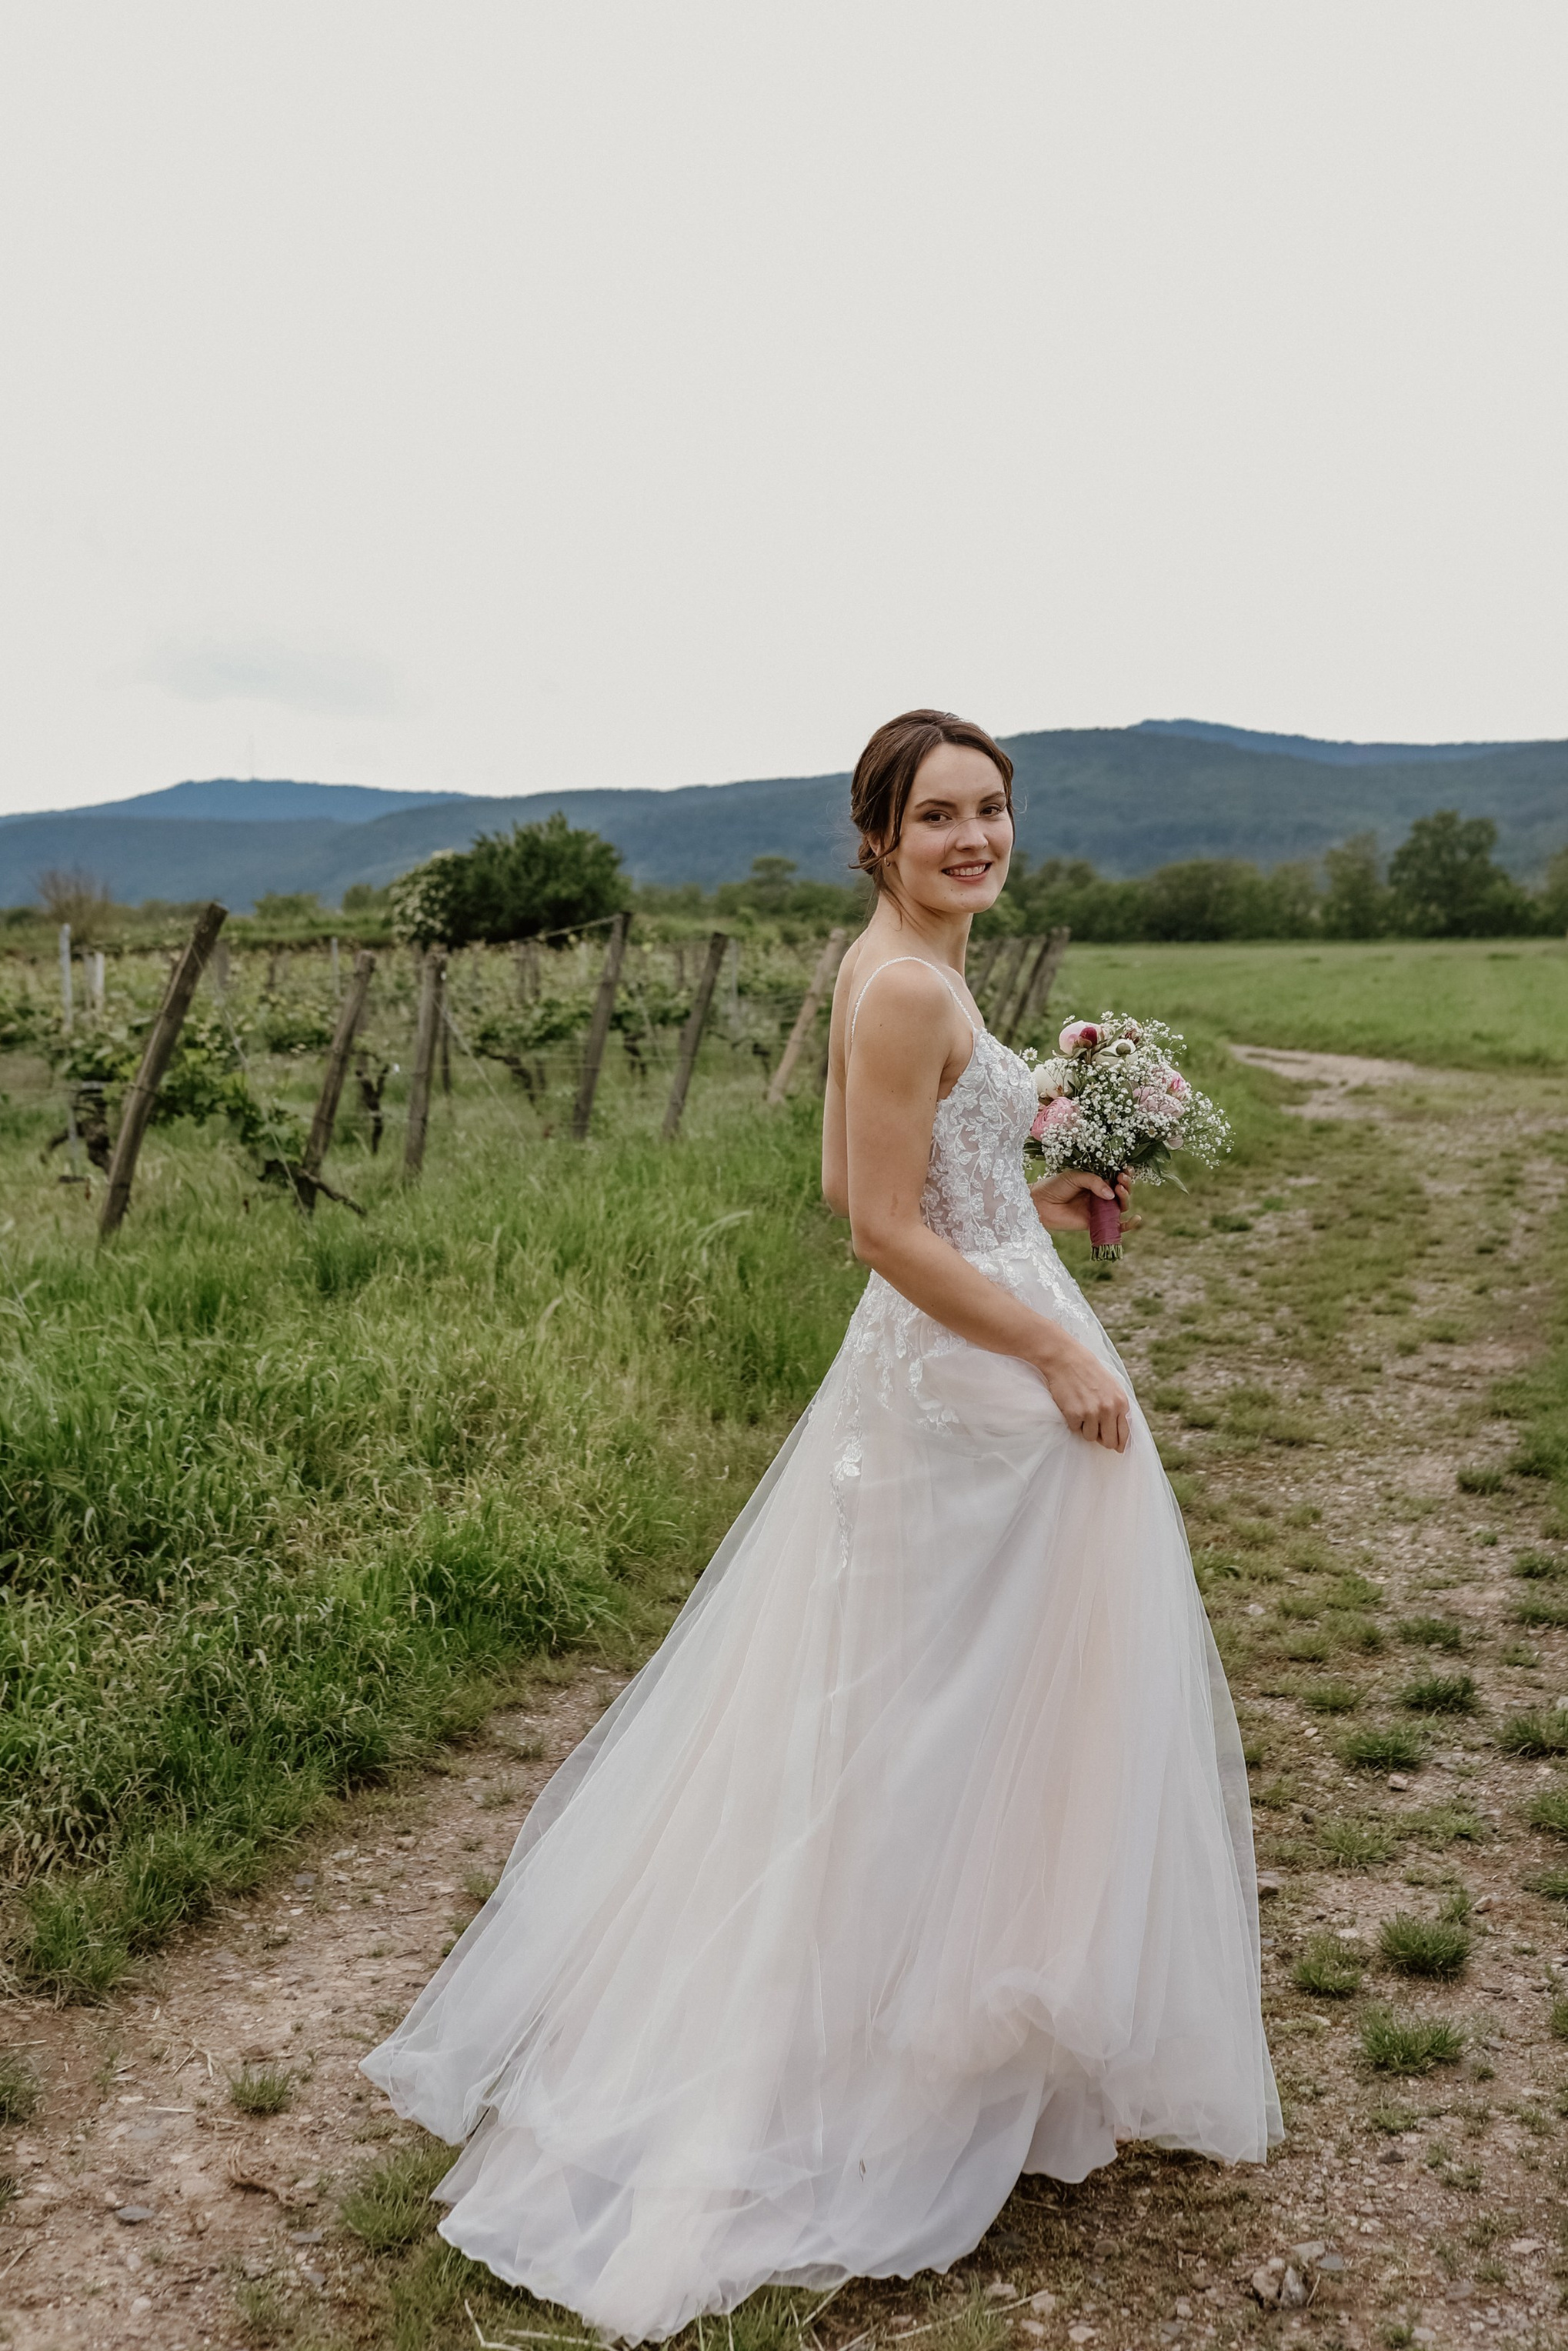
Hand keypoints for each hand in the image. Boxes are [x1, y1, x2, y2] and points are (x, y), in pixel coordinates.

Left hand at [1030, 1167, 1140, 1234]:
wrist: (1041, 1204)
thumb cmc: (1055, 1186)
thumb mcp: (1075, 1177)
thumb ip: (1093, 1182)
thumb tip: (1111, 1194)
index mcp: (1098, 1180)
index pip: (1117, 1177)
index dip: (1125, 1173)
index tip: (1125, 1170)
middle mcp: (1101, 1194)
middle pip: (1122, 1191)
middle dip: (1126, 1184)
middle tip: (1122, 1178)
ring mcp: (1100, 1209)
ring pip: (1121, 1205)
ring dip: (1126, 1197)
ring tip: (1120, 1190)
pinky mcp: (1098, 1224)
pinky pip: (1117, 1226)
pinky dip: (1129, 1225)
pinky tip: (1137, 1219)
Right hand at [1033, 1332, 1130, 1452]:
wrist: (1066, 1359)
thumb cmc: (1089, 1373)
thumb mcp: (1112, 1387)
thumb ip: (1118, 1408)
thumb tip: (1119, 1437)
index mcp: (1121, 1403)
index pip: (1125, 1435)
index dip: (1119, 1443)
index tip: (1116, 1447)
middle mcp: (1108, 1409)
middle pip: (1109, 1442)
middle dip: (1102, 1440)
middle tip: (1095, 1431)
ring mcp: (1091, 1413)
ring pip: (1090, 1437)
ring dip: (1085, 1428)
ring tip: (1081, 1410)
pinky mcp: (1074, 1414)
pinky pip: (1075, 1429)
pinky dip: (1072, 1421)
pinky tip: (1071, 1405)